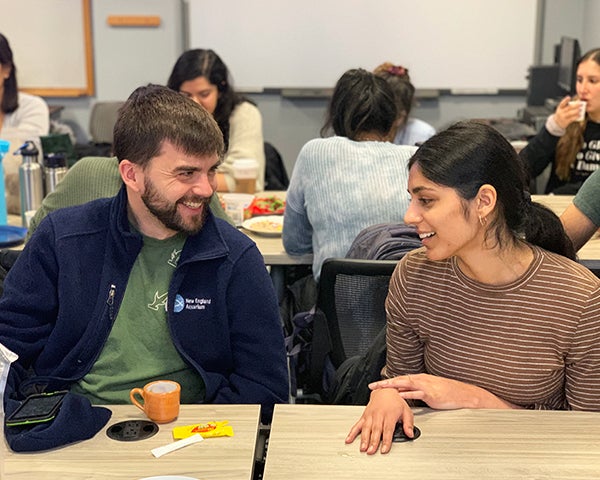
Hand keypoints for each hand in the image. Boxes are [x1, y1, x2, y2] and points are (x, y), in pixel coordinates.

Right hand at [345, 388, 414, 454]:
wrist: (385, 390)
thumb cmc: (396, 401)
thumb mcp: (406, 410)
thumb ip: (408, 423)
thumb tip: (410, 434)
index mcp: (389, 414)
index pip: (388, 430)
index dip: (386, 441)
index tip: (384, 449)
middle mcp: (379, 414)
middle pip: (376, 430)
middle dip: (373, 442)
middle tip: (371, 451)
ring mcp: (370, 415)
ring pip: (366, 428)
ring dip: (364, 439)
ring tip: (362, 448)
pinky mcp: (364, 415)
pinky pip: (357, 424)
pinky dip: (352, 432)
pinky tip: (349, 439)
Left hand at [369, 373, 517, 409]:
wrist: (463, 394)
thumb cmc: (448, 392)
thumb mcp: (430, 390)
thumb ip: (418, 391)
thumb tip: (408, 395)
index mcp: (420, 378)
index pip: (400, 379)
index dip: (387, 381)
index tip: (376, 384)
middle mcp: (420, 380)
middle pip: (399, 380)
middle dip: (384, 383)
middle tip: (372, 386)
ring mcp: (425, 386)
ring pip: (405, 384)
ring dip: (391, 386)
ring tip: (381, 389)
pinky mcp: (430, 394)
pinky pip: (416, 394)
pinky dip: (407, 394)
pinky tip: (399, 396)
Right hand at [554, 96, 583, 129]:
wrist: (557, 123)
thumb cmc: (562, 113)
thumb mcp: (562, 109)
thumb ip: (568, 106)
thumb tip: (577, 102)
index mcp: (560, 108)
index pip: (562, 103)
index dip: (565, 100)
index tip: (569, 97)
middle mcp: (560, 112)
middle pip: (568, 108)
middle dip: (575, 105)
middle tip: (580, 104)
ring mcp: (563, 117)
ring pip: (570, 113)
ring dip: (576, 111)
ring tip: (581, 109)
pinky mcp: (565, 122)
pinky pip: (571, 119)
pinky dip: (576, 117)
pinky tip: (579, 115)